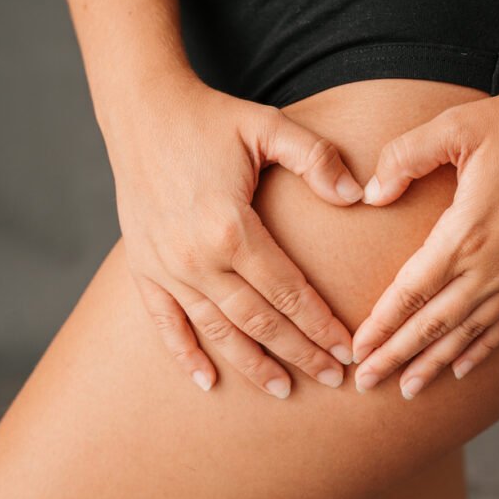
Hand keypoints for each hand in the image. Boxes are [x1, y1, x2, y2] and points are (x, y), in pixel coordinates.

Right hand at [106, 78, 361, 397]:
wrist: (140, 109)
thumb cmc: (209, 117)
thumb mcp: (268, 125)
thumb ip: (316, 158)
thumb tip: (358, 195)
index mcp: (231, 227)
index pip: (288, 291)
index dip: (320, 325)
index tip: (348, 349)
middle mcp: (196, 257)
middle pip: (259, 321)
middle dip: (300, 353)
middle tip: (333, 379)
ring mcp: (166, 267)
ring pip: (218, 330)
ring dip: (252, 364)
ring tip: (284, 389)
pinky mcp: (143, 266)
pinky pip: (165, 322)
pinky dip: (185, 355)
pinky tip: (207, 381)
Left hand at [351, 81, 498, 398]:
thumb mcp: (455, 127)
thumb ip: (404, 158)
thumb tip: (370, 195)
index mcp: (466, 233)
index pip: (411, 292)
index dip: (382, 326)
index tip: (357, 351)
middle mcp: (494, 266)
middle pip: (434, 325)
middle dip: (397, 357)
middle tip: (365, 384)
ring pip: (469, 334)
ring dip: (435, 363)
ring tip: (409, 390)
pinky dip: (482, 350)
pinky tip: (462, 368)